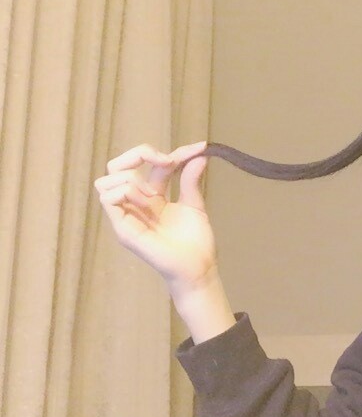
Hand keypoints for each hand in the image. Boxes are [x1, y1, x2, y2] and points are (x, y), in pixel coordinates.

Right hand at [94, 141, 216, 292]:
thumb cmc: (196, 241)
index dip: (171, 152)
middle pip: (116, 166)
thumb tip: (199, 154)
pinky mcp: (123, 228)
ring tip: (154, 194)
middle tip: (167, 163)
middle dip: (139, 154)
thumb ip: (191, 179)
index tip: (198, 148)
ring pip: (107, 180)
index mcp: (152, 196)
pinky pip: (107, 199)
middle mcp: (135, 203)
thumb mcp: (194, 204)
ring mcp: (126, 215)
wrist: (198, 267)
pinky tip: (146, 201)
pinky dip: (125, 190)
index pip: (149, 163)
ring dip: (133, 177)